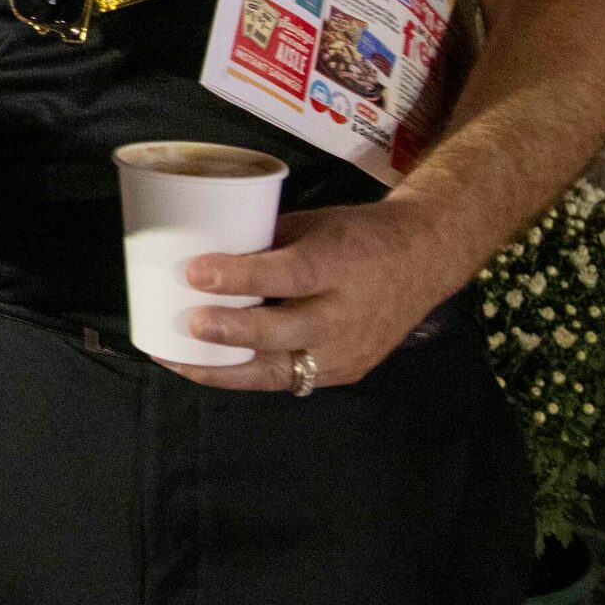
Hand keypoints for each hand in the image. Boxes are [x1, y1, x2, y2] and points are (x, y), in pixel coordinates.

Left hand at [157, 198, 464, 393]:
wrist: (425, 260)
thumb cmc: (359, 234)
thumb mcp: (315, 224)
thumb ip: (267, 245)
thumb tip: (205, 255)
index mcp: (339, 264)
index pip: (288, 274)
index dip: (241, 276)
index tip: (195, 272)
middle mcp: (346, 314)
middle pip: (284, 332)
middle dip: (232, 333)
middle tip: (190, 326)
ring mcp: (349, 350)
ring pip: (282, 371)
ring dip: (227, 370)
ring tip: (179, 362)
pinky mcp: (348, 372)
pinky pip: (291, 380)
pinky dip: (249, 376)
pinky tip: (212, 370)